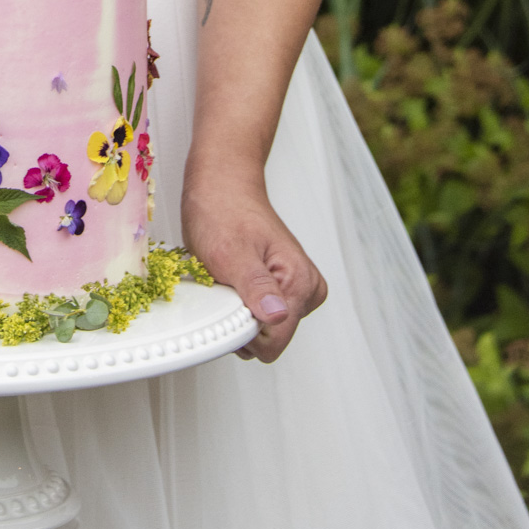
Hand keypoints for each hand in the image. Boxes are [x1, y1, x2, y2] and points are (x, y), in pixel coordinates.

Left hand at [181, 160, 325, 363]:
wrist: (222, 185)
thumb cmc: (223, 210)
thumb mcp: (231, 251)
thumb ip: (256, 287)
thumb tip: (276, 315)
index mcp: (300, 282)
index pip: (273, 343)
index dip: (241, 328)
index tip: (227, 298)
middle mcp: (307, 288)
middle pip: (270, 340)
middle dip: (240, 319)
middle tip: (226, 282)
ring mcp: (297, 288)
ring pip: (265, 330)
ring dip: (240, 310)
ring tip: (229, 276)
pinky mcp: (285, 287)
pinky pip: (261, 315)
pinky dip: (243, 303)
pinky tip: (235, 278)